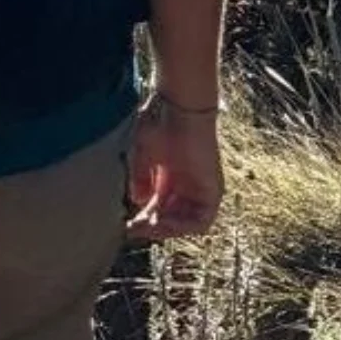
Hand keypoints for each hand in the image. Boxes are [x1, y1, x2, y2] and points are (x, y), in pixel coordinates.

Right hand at [127, 97, 224, 240]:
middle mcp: (186, 186)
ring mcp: (201, 190)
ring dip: (166, 230)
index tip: (127, 224)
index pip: (159, 209)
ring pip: (186, 224)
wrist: (178, 109)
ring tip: (147, 226)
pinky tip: (162, 221)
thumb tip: (137, 201)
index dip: (144, 220)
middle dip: (152, 228)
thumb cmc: (156, 123)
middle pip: (171, 219)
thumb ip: (140, 180)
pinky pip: (201, 221)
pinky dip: (182, 227)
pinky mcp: (213, 192)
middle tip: (133, 229)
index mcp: (170, 177)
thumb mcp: (141, 155)